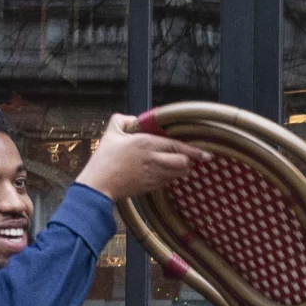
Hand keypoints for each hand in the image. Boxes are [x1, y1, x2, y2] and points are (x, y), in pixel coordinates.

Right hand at [76, 116, 194, 204]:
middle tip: (189, 157)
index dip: (194, 150)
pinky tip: (167, 172)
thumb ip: (123, 120)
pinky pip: (169, 181)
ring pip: (179, 173)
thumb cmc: (104, 159)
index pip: (177, 146)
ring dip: (183, 169)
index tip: (206, 153)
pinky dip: (172, 177)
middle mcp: (153, 159)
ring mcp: (154, 175)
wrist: (99, 186)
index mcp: (146, 143)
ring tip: (180, 165)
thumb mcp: (111, 132)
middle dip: (190, 160)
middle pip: (184, 162)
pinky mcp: (151, 187)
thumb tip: (135, 119)